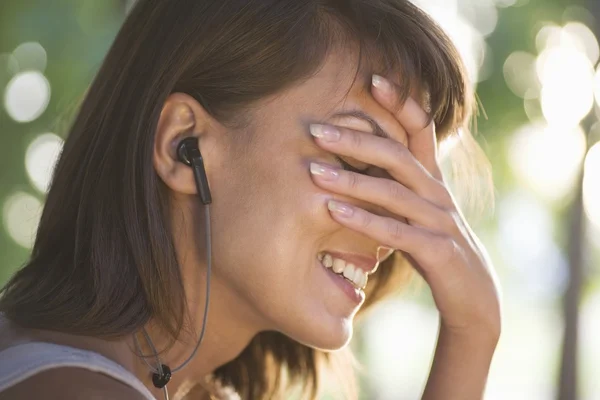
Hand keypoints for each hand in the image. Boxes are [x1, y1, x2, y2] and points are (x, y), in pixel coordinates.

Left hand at [308, 74, 500, 338]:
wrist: (472, 296)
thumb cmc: (434, 249)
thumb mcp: (415, 211)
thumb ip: (393, 185)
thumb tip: (355, 162)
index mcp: (432, 179)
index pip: (421, 129)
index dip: (401, 102)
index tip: (371, 79)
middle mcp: (438, 193)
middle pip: (397, 155)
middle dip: (355, 140)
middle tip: (314, 129)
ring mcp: (440, 221)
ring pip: (393, 192)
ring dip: (350, 180)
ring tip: (312, 172)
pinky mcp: (438, 251)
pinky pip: (397, 231)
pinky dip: (363, 220)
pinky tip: (331, 212)